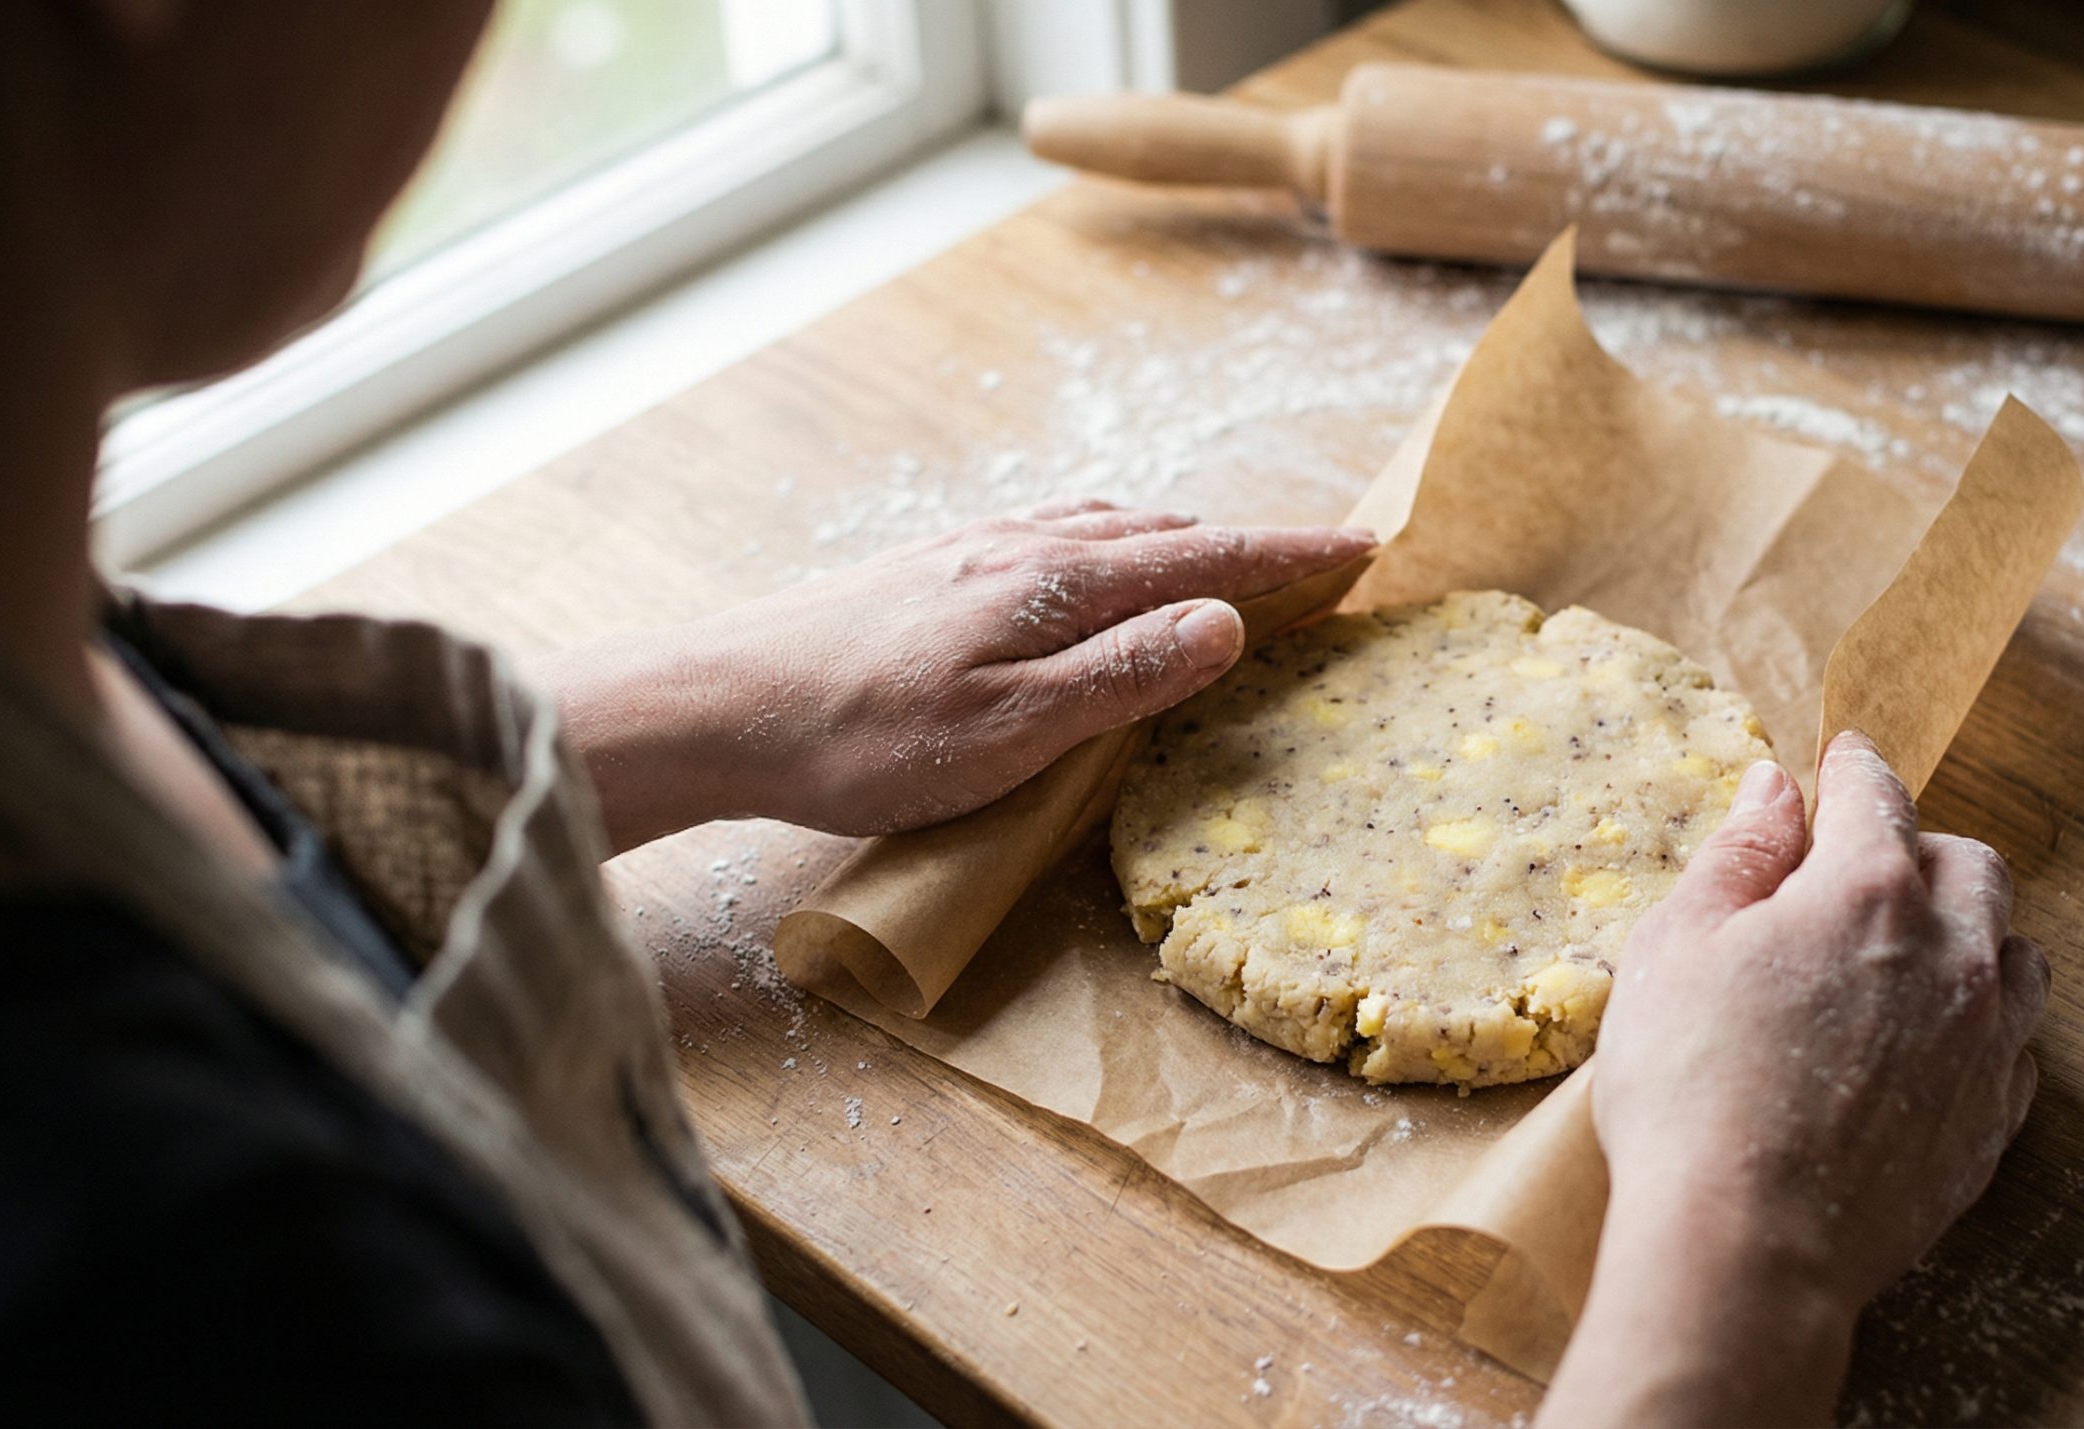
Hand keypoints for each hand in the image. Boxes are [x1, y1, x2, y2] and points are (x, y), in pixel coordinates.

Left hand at [538, 501, 1373, 850]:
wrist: (720, 703)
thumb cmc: (862, 737)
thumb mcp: (1010, 729)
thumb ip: (1122, 674)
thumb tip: (1226, 620)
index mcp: (1056, 582)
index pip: (1204, 556)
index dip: (1289, 555)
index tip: (1363, 545)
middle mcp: (1021, 545)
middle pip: (1165, 528)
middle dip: (1248, 542)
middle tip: (1316, 563)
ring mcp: (972, 548)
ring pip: (1106, 526)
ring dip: (1180, 538)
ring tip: (1223, 561)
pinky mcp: (931, 566)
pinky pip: (1054, 535)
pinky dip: (1112, 542)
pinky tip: (1092, 566)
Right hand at [1538, 731, 2046, 1427]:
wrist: (1749, 1243)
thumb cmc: (1690, 1088)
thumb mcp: (1675, 947)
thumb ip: (1737, 857)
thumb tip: (1773, 788)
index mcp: (1866, 891)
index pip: (1875, 795)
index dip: (1855, 767)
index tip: (1845, 754)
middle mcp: (1950, 952)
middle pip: (1969, 864)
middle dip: (1920, 847)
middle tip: (1863, 866)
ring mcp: (1985, 1042)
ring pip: (2015, 951)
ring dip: (1972, 933)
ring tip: (1914, 952)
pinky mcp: (1992, 1123)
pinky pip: (2015, 1046)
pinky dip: (1983, 1024)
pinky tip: (1934, 1042)